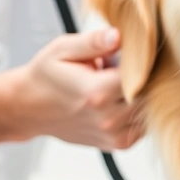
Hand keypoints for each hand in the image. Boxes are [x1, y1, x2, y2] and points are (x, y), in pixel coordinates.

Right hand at [9, 28, 145, 150]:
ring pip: (149, 111)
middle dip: (143, 78)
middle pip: (149, 93)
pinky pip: (143, 126)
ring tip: (115, 85)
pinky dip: (137, 111)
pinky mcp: (118, 144)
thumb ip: (93, 42)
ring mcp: (114, 134)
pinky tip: (118, 100)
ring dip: (140, 96)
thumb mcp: (63, 49)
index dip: (143, 61)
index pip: (142, 74)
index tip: (133, 53)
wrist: (30, 109)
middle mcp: (108, 118)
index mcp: (97, 91)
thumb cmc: (46, 76)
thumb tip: (119, 36)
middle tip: (120, 68)